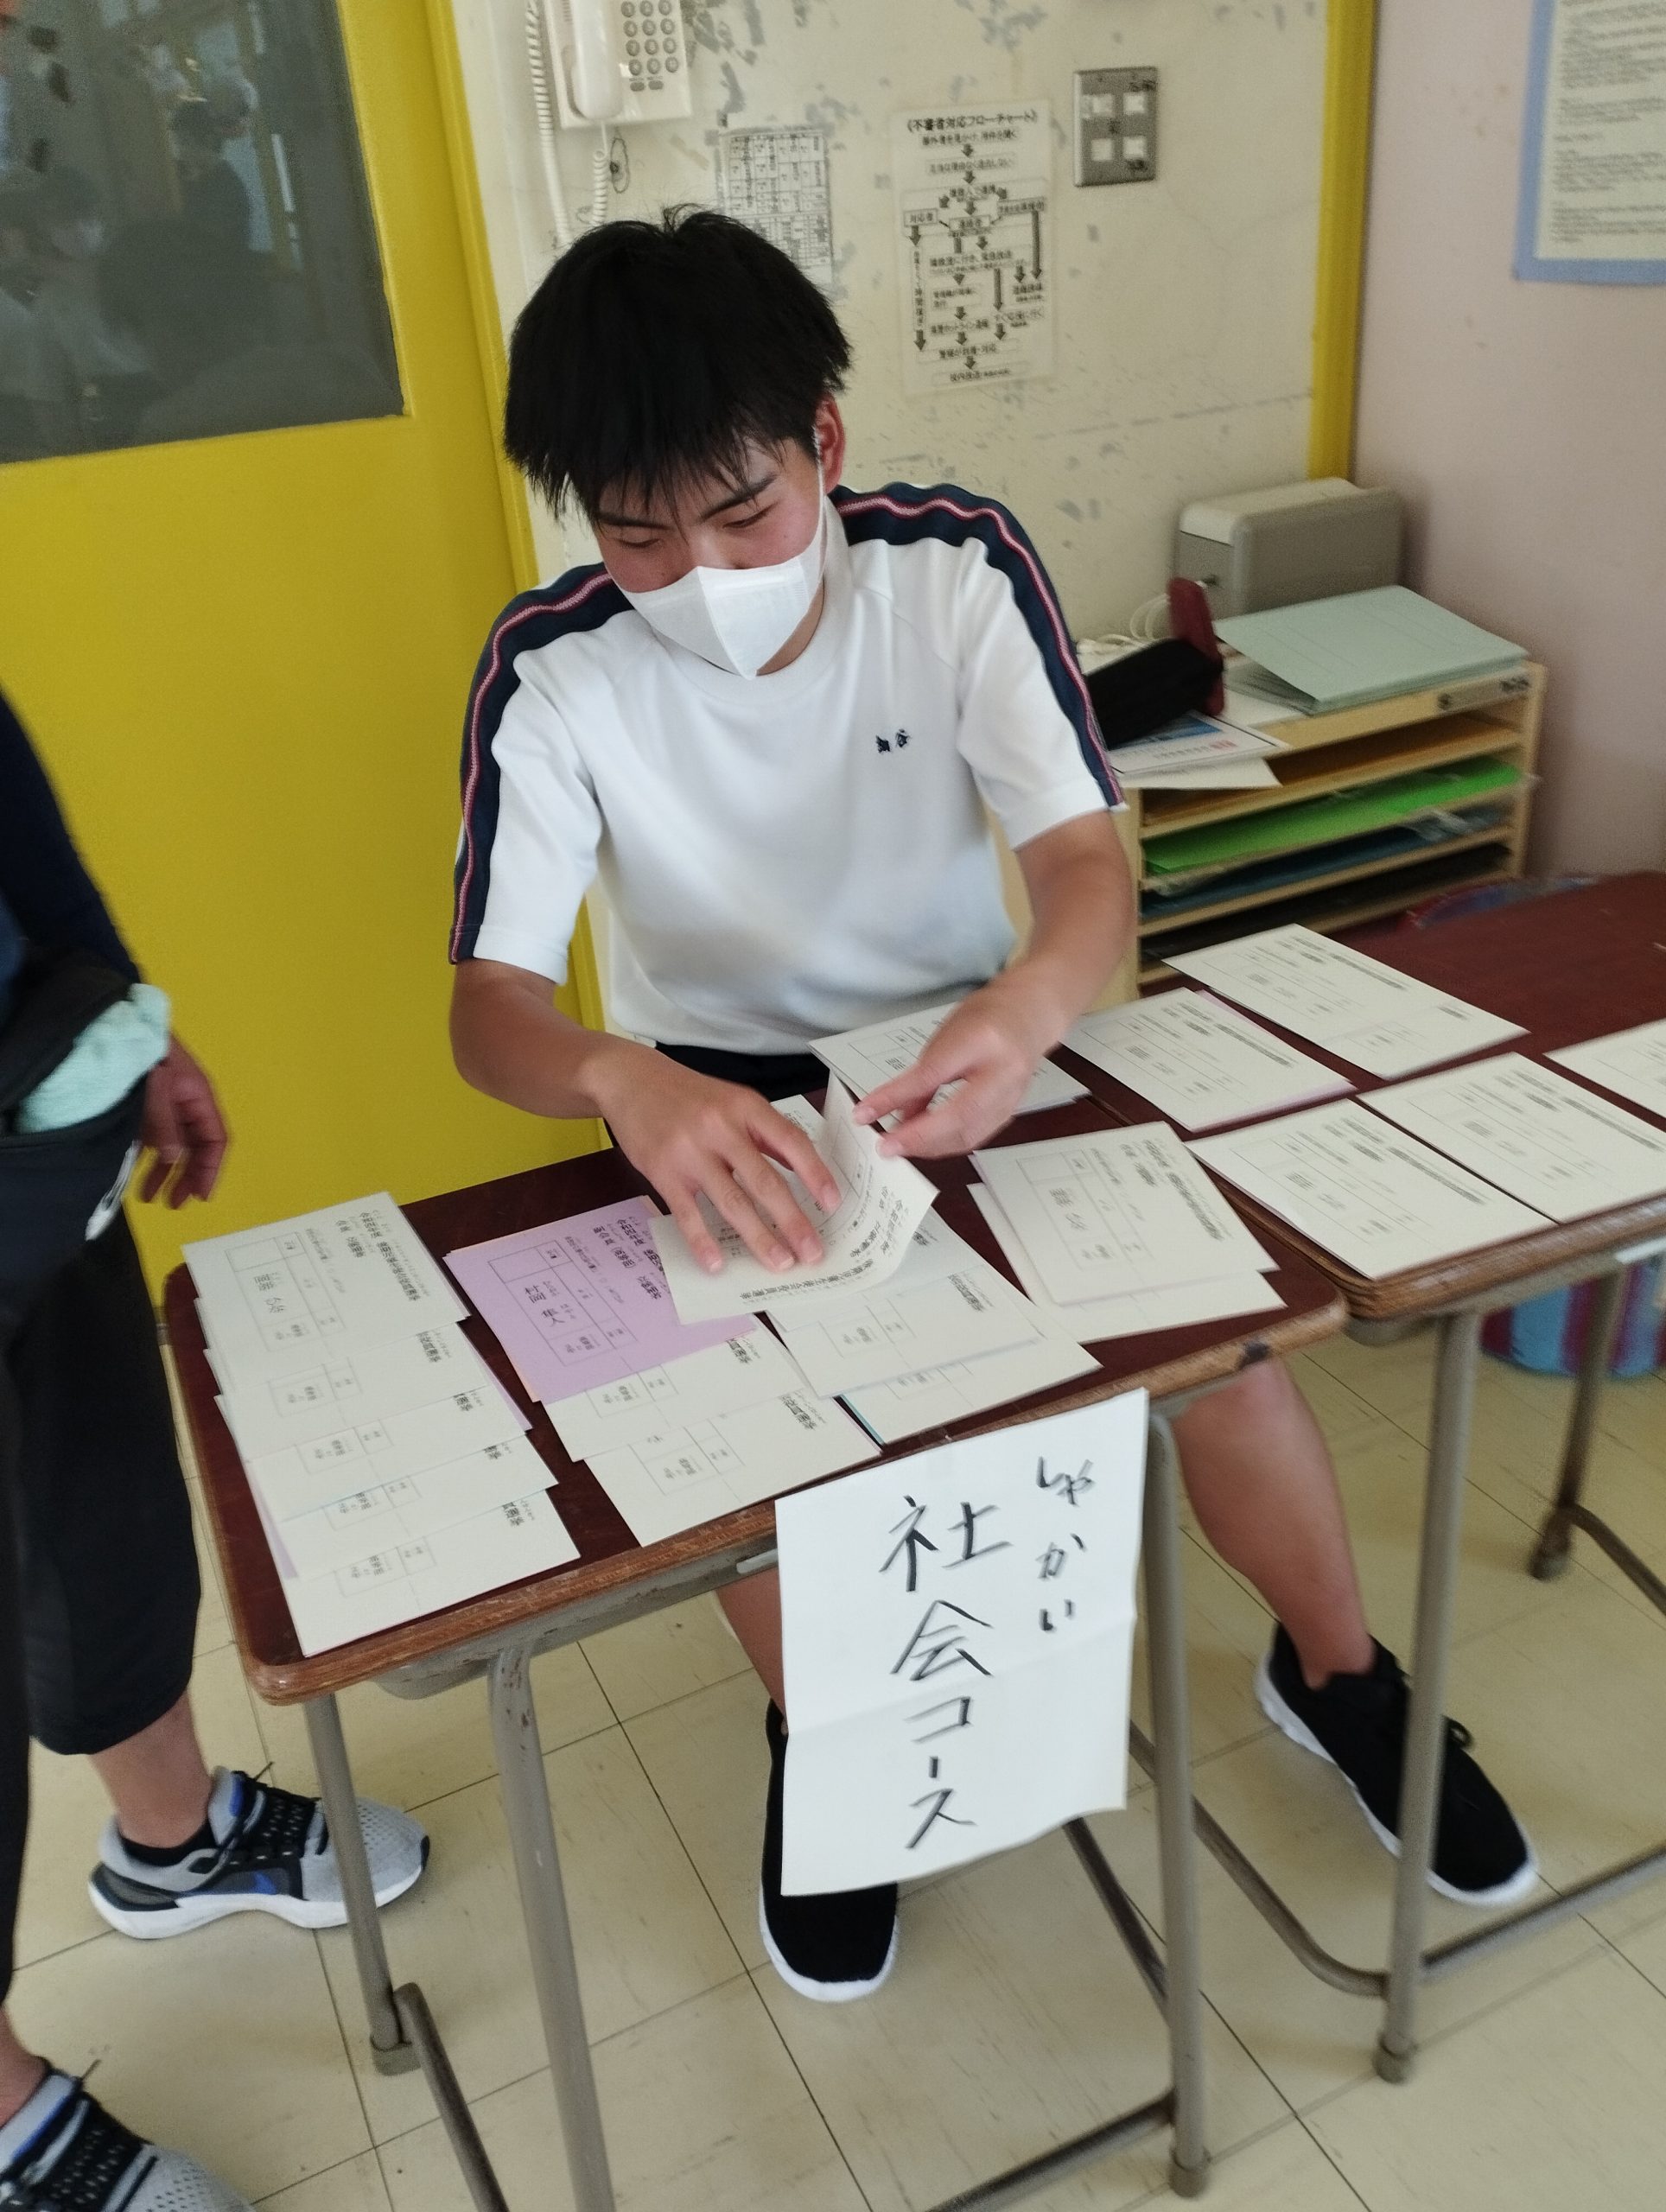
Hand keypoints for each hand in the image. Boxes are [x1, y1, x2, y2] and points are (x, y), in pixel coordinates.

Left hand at [139, 1037, 229, 1206]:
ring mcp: (164, 1103)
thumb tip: (174, 1159)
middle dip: (187, 1176)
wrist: (114, 1021)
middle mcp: (185, 1103)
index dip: (211, 1168)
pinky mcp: (143, 1103)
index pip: (215, 1139)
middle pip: (195, 1146)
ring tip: (148, 1198)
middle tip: (173, 1205)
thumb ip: (164, 1124)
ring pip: (172, 1144)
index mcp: (198, 1096)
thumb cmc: (143, 1050)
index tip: (200, 1196)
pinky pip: (152, 1136)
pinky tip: (136, 1173)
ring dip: (163, 1171)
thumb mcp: (155, 1087)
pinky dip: (146, 1157)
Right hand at [593, 1050, 841, 1275]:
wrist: (631, 1080)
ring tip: (779, 1261)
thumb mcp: (734, 1101)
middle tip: (812, 1251)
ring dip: (758, 1236)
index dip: (815, 1174)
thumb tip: (805, 1169)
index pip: (790, 1142)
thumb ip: (767, 1133)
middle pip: (764, 1180)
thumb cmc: (689, 1095)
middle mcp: (720, 1128)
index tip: (832, 1203)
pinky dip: (702, 1240)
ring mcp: (690, 1151)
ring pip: (731, 1201)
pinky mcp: (663, 1171)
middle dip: (792, 1220)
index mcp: (746, 1107)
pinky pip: (687, 1212)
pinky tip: (717, 1262)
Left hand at [850, 975, 1060, 1158]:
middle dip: (917, 1137)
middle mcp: (1003, 1071)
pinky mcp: (1012, 1111)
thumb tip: (898, 1112)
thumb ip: (924, 1073)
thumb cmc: (987, 1017)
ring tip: (901, 1146)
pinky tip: (927, 1144)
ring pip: (969, 1134)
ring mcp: (1013, 1094)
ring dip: (931, 1146)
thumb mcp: (947, 1034)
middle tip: (886, 1146)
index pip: (931, 1076)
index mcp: (981, 1041)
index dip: (894, 1098)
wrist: (1030, 1014)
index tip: (865, 1113)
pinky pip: (977, 1136)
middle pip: (958, 1116)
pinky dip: (948, 1144)